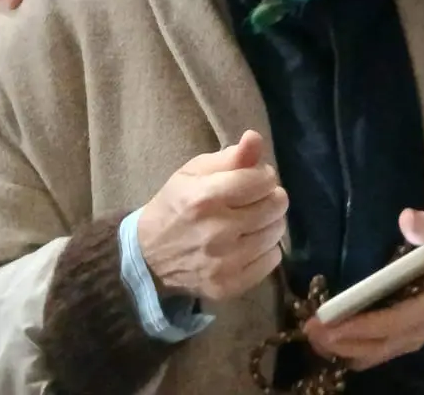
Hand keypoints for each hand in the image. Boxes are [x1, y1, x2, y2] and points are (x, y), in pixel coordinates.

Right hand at [137, 130, 288, 302]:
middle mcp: (217, 232)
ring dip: (269, 223)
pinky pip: (272, 260)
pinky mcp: (229, 285)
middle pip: (276, 205)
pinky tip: (247, 244)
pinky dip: (265, 249)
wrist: (147, 258)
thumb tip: (255, 138)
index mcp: (206, 198)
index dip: (262, 176)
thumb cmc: (174, 206)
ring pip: (277, 232)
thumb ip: (230, 156)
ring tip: (250, 222)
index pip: (263, 180)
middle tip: (253, 201)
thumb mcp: (193, 172)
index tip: (251, 180)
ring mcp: (225, 263)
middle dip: (269, 197)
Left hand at [302, 209, 423, 369]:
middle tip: (309, 328)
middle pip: (377, 345)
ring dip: (340, 349)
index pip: (394, 322)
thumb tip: (406, 219)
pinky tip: (326, 340)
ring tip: (311, 334)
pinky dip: (347, 351)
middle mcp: (422, 330)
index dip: (361, 325)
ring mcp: (410, 339)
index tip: (328, 322)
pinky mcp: (400, 342)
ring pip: (371, 355)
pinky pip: (370, 355)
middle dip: (341, 340)